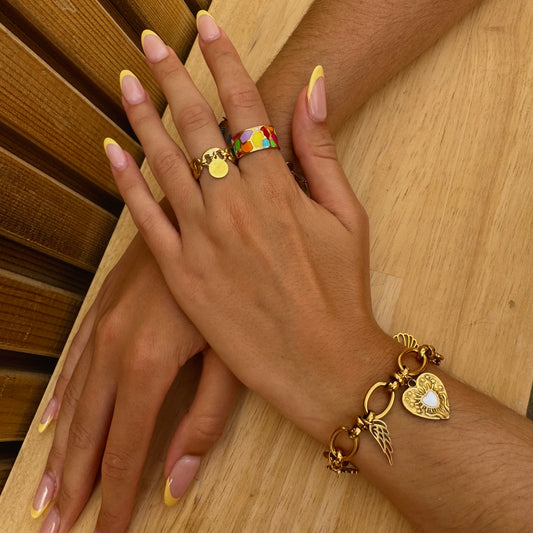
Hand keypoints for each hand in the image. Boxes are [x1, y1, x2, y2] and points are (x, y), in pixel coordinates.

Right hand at [33, 231, 239, 532]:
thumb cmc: (232, 283)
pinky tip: (53, 421)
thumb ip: (204, 421)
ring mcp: (104, 326)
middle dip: (75, 483)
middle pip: (90, 432)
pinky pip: (74, 360)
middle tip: (55, 529)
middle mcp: (114, 350)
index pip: (125, 450)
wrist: (202, 210)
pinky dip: (62, 397)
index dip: (114, 498)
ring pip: (75, 400)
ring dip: (61, 449)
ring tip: (45, 492)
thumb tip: (176, 484)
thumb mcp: (230, 355)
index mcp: (148, 366)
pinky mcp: (104, 307)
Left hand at [108, 13, 398, 446]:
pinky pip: (146, 218)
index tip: (208, 26)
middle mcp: (234, 204)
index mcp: (277, 186)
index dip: (225, 60)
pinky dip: (126, 181)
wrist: (323, 364)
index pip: (244, 105)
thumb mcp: (348, 217)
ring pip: (163, 162)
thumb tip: (312, 88)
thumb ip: (322, 152)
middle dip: (172, 75)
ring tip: (126, 81)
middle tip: (151, 42)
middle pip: (195, 124)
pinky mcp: (182, 274)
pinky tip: (111, 149)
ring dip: (141, 116)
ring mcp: (202, 239)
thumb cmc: (343, 292)